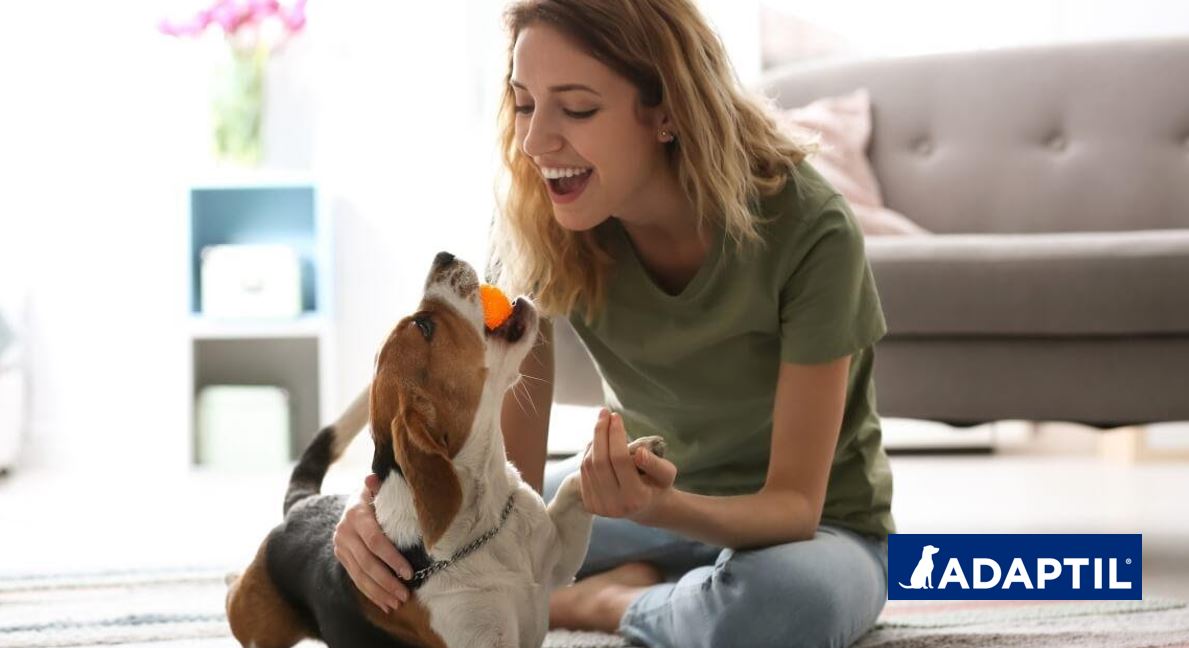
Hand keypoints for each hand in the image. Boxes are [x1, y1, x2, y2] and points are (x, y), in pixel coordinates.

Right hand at [333, 474, 413, 613]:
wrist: (352, 502)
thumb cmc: (376, 495)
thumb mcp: (378, 488)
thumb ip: (379, 487)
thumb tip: (372, 478)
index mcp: (356, 513)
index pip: (375, 541)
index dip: (392, 558)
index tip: (409, 573)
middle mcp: (344, 531)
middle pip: (367, 563)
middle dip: (387, 582)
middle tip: (405, 595)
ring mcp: (341, 546)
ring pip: (360, 575)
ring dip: (380, 592)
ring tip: (397, 603)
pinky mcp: (341, 557)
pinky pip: (356, 579)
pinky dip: (371, 593)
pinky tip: (385, 604)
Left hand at [579, 409, 677, 524]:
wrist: (646, 507)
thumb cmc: (658, 485)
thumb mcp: (666, 473)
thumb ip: (655, 463)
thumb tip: (640, 452)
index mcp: (636, 498)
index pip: (619, 459)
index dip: (615, 434)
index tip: (616, 416)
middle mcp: (615, 506)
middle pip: (600, 462)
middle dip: (600, 433)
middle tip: (604, 413)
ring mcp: (600, 507)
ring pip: (588, 466)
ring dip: (593, 441)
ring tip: (602, 425)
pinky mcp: (590, 505)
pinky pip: (583, 473)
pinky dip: (588, 454)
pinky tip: (597, 442)